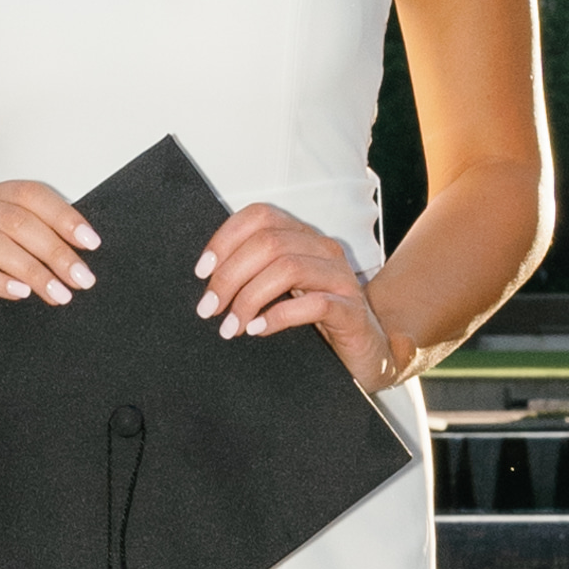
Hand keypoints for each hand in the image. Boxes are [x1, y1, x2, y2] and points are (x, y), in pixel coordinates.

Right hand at [0, 178, 99, 315]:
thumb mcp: (6, 251)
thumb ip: (33, 240)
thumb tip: (83, 249)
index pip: (30, 194)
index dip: (64, 216)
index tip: (92, 244)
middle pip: (16, 220)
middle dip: (55, 251)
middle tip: (81, 279)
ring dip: (31, 270)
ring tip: (58, 294)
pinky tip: (20, 293)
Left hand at [195, 204, 394, 380]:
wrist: (366, 353)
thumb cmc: (317, 322)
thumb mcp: (283, 290)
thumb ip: (256, 273)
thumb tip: (209, 276)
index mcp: (304, 238)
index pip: (260, 216)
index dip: (225, 239)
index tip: (202, 271)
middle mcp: (324, 250)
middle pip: (268, 243)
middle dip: (229, 276)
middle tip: (209, 308)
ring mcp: (341, 278)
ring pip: (288, 268)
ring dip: (249, 298)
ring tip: (230, 327)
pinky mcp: (352, 310)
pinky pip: (314, 304)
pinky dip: (279, 316)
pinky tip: (259, 329)